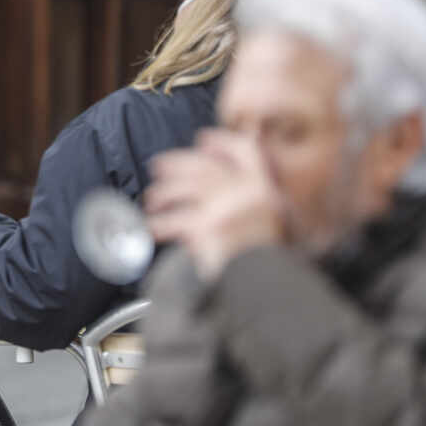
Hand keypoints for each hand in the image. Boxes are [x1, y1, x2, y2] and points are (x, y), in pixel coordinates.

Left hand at [144, 129, 285, 281]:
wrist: (269, 286)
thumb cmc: (267, 260)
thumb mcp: (274, 223)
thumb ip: (253, 202)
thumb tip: (220, 189)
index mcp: (267, 187)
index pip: (247, 150)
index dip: (223, 141)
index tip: (204, 138)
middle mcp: (248, 191)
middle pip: (206, 165)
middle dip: (177, 162)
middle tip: (157, 164)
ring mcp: (226, 206)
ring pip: (184, 188)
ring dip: (163, 193)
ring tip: (152, 199)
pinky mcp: (207, 226)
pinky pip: (174, 221)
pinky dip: (159, 224)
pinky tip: (151, 227)